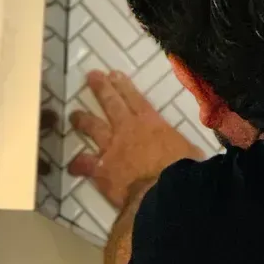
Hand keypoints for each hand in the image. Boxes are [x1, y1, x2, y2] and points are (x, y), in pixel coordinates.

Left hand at [68, 70, 201, 207]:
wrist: (162, 190)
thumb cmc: (182, 169)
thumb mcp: (190, 151)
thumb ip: (184, 147)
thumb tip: (191, 151)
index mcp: (151, 123)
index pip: (135, 99)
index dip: (123, 85)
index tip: (113, 73)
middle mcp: (127, 129)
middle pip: (111, 104)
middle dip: (101, 88)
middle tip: (91, 77)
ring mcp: (111, 147)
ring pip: (93, 127)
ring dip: (82, 120)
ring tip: (74, 114)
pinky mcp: (101, 168)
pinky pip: (84, 164)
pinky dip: (78, 165)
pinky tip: (72, 166)